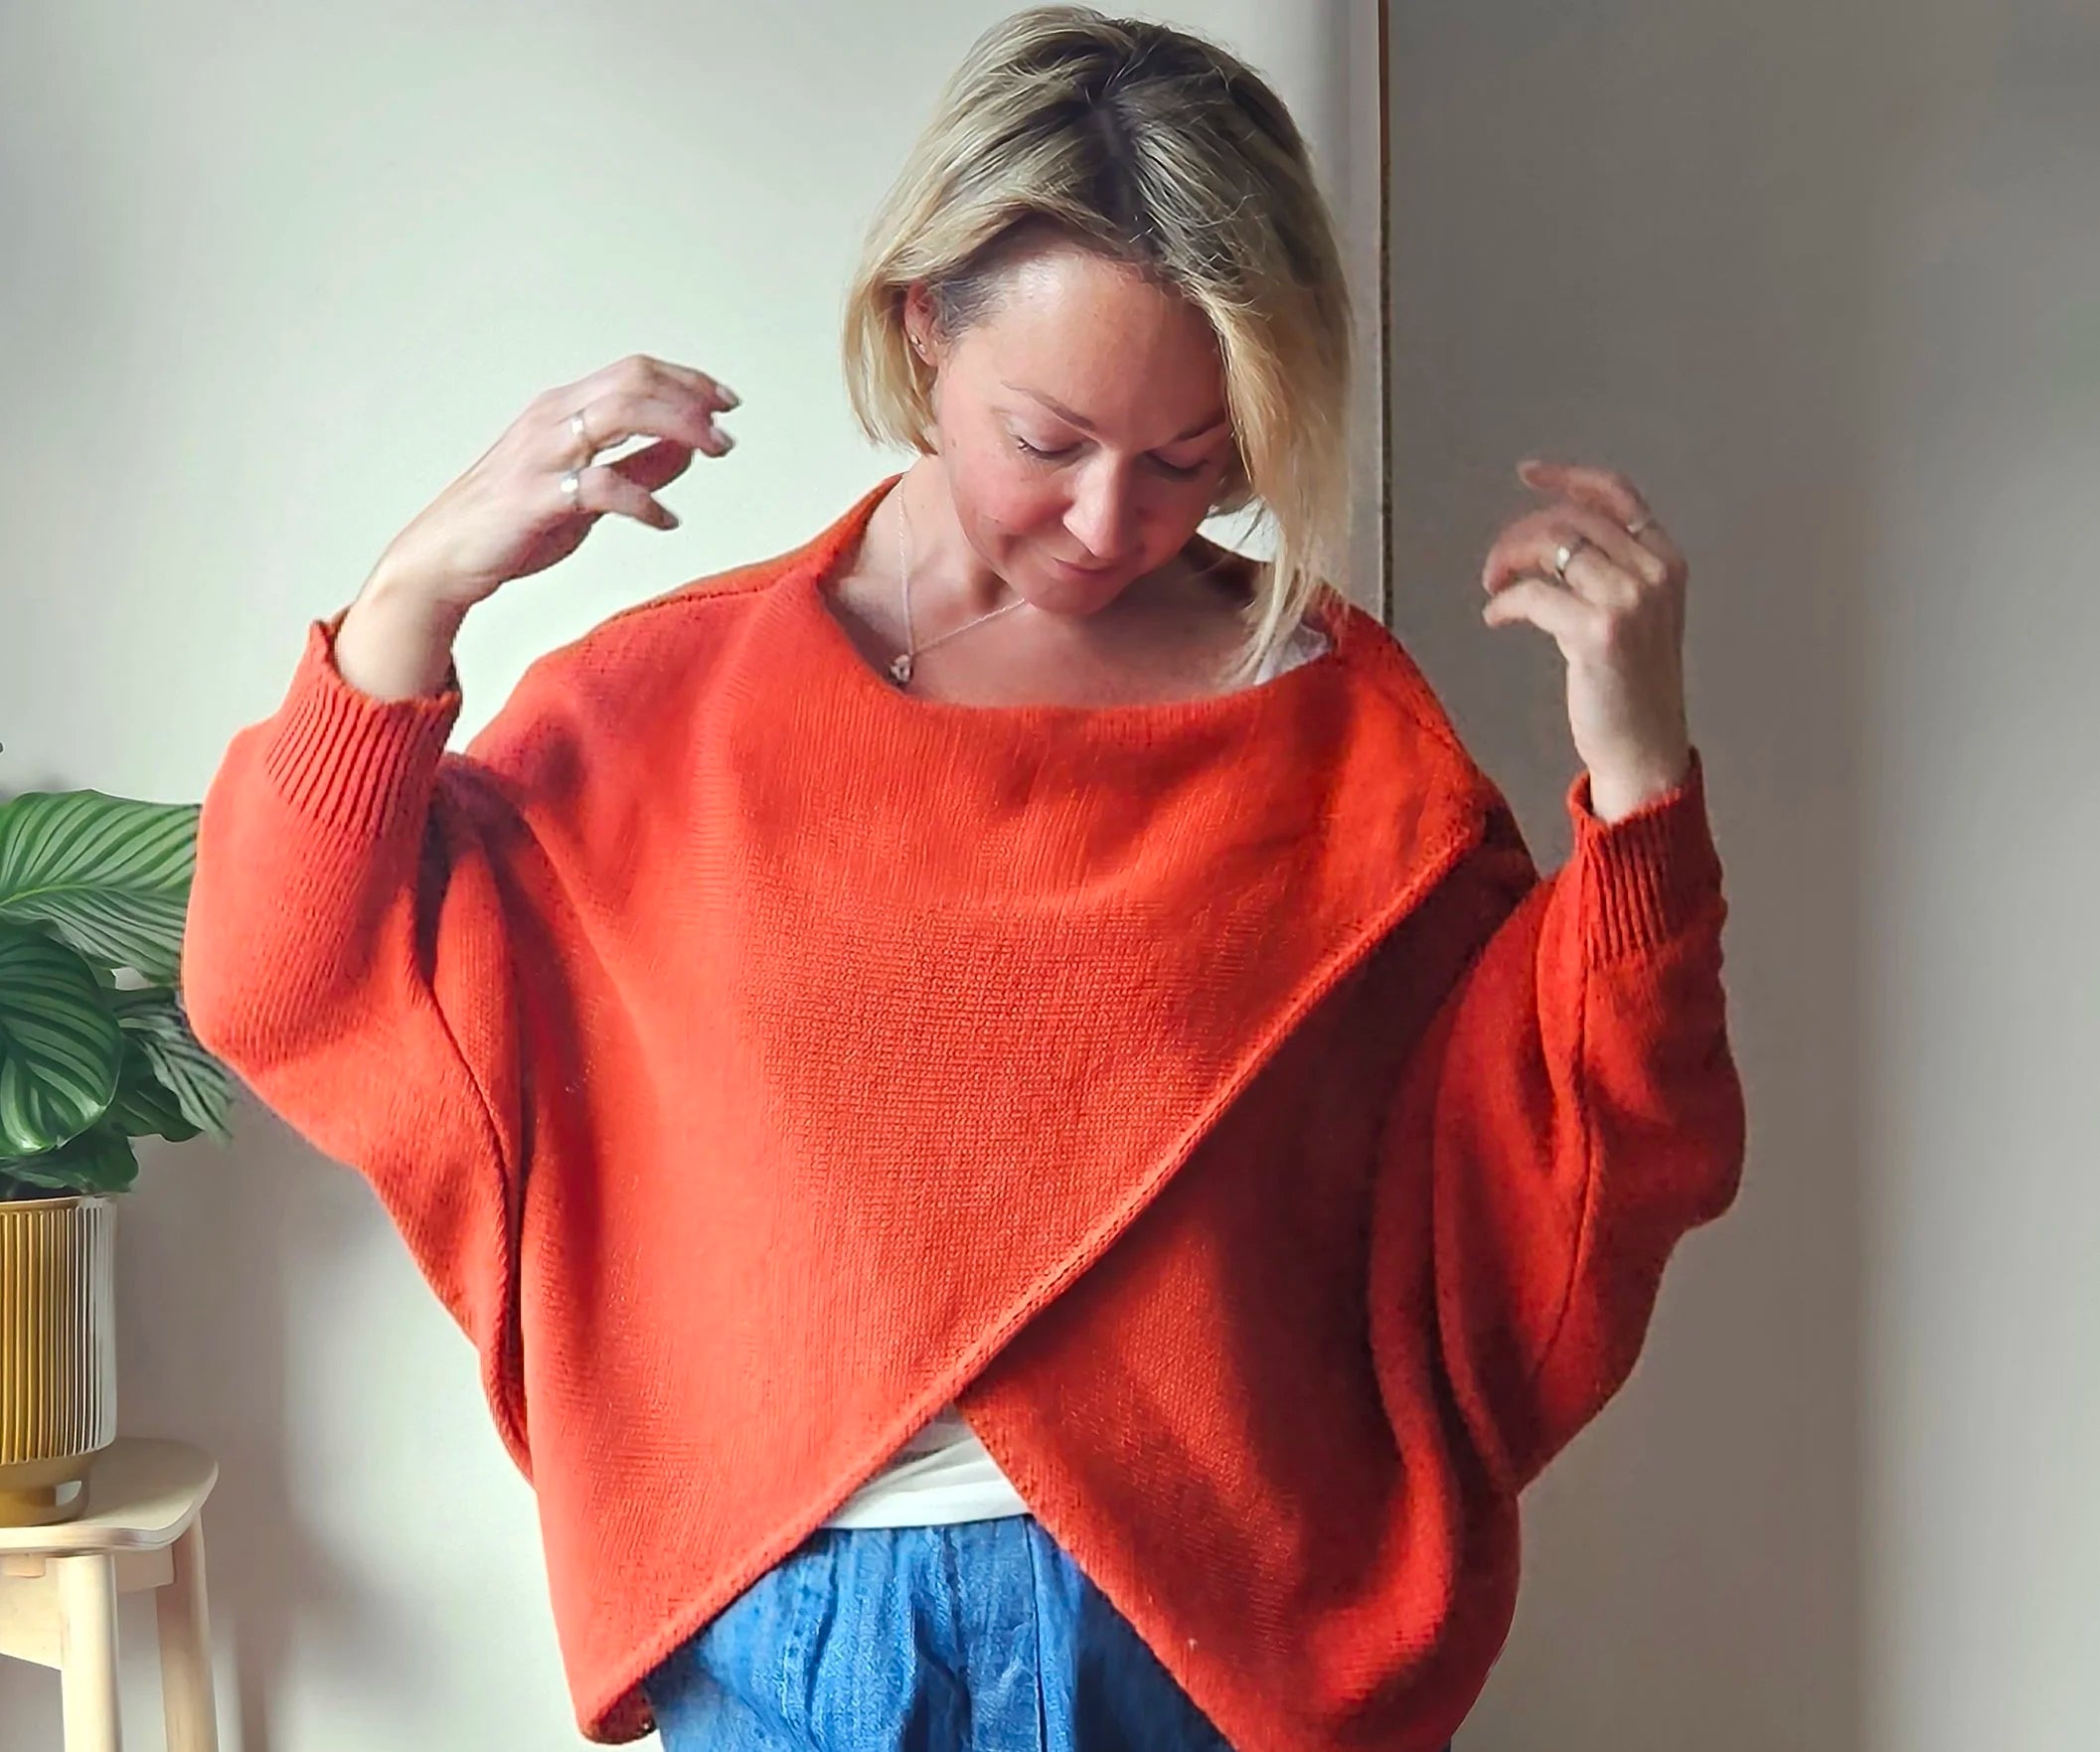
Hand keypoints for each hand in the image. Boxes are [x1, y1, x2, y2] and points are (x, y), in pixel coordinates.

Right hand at [338, 354, 739, 698]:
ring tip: (714, 452)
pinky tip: (666, 521)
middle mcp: (552, 419)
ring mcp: (542, 453)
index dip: (686, 380)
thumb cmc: (514, 522)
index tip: (726, 401)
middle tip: (727, 431)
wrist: (446, 557)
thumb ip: (640, 467)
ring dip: (679, 428)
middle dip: (691, 400)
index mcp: (563, 408)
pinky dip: (644, 501)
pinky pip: (603, 485)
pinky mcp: (537, 495)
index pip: (634, 372)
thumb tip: (689, 448)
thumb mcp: (588, 490)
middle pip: (634, 381)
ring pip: (622, 414)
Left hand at [1479, 458, 1693, 823]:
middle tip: (1495, 565)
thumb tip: (1548, 540)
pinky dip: (1504, 603)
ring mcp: (1630, 599)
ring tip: (1493, 586)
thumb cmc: (1632, 685)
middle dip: (1521, 533)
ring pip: (1550, 546)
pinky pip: (1532, 595)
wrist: (1644, 746)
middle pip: (1572, 518)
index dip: (1568, 477)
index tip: (1529, 473)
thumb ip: (1608, 570)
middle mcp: (1654, 571)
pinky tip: (1496, 618)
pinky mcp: (1599, 631)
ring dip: (1508, 560)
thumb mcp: (1635, 613)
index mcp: (1666, 560)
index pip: (1617, 494)